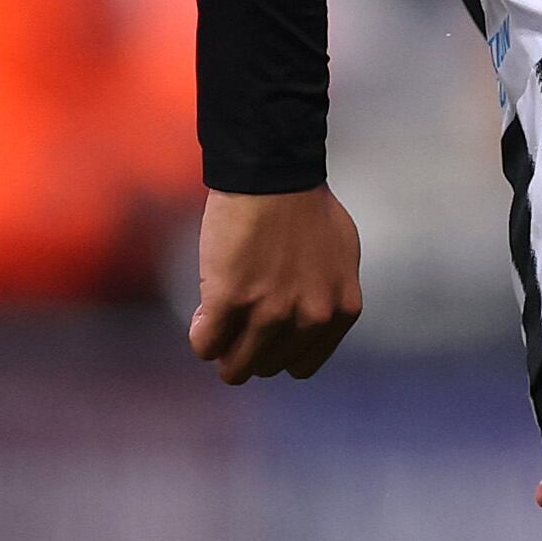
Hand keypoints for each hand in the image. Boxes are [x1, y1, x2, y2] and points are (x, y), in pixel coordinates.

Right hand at [186, 186, 363, 383]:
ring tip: (216, 324)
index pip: (301, 365)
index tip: (264, 335)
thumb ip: (330, 295)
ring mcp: (269, 313)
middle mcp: (310, 318)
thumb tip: (312, 319)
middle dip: (249, 351)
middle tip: (236, 326)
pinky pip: (206, 344)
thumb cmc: (307, 205)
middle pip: (267, 366)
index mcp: (340, 311)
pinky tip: (203, 315)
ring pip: (235, 366)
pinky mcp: (230, 300)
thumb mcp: (340, 258)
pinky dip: (201, 335)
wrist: (274, 173)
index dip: (277, 351)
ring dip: (223, 351)